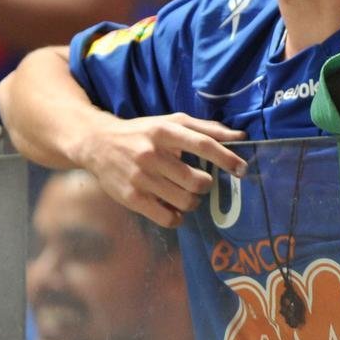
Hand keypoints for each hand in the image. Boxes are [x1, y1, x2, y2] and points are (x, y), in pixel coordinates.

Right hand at [77, 112, 246, 227]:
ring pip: (184, 201)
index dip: (226, 158)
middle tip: (202, 182)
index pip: (203, 145)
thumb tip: (240, 136)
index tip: (242, 169)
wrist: (97, 143)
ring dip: (194, 202)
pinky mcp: (131, 198)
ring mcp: (140, 178)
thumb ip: (205, 128)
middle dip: (206, 185)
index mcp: (165, 131)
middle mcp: (152, 154)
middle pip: (196, 180)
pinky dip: (178, 217)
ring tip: (189, 195)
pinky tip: (175, 209)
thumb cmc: (142, 132)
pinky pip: (166, 218)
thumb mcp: (171, 122)